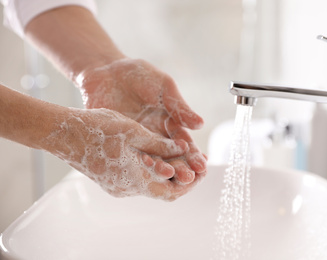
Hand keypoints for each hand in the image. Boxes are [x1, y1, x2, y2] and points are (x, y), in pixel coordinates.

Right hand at [46, 107, 200, 199]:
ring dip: (169, 173)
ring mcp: (118, 186)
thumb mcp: (133, 132)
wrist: (63, 133)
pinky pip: (139, 179)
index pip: (172, 192)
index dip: (191, 182)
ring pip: (152, 185)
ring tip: (182, 157)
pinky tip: (159, 156)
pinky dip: (154, 171)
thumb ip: (159, 144)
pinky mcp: (111, 179)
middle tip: (195, 163)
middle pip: (164, 191)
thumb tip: (181, 148)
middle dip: (183, 178)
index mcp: (135, 180)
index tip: (202, 169)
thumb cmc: (96, 129)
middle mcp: (127, 189)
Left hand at [75, 58, 206, 182]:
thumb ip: (178, 106)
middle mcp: (155, 136)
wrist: (105, 71)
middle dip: (181, 168)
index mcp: (169, 123)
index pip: (185, 143)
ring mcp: (136, 141)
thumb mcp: (163, 87)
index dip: (194, 155)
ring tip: (168, 180)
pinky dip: (136, 166)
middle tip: (188, 180)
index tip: (201, 166)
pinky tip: (142, 174)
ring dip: (160, 171)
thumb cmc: (138, 74)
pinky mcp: (119, 142)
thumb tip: (200, 124)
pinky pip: (129, 157)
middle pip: (170, 157)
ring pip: (151, 161)